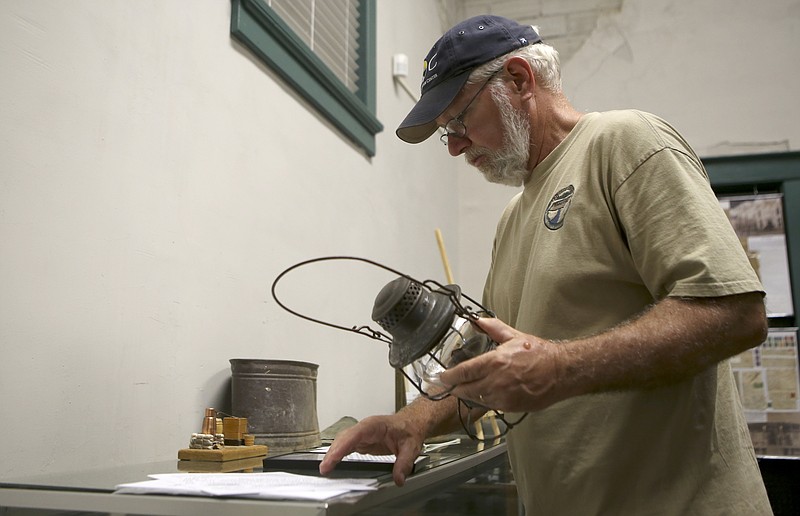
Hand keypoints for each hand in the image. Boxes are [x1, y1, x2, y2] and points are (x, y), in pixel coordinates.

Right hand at [319, 414, 424, 485]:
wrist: (410, 424)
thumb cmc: (408, 430)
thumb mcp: (411, 447)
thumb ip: (404, 463)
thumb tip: (398, 478)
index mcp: (375, 425)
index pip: (354, 434)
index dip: (342, 446)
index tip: (333, 457)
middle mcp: (365, 428)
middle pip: (344, 438)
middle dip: (333, 452)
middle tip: (325, 468)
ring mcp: (361, 434)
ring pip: (342, 441)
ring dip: (333, 454)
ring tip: (325, 468)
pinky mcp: (361, 440)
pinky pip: (346, 446)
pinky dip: (338, 454)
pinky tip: (333, 462)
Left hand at [438, 317, 565, 411]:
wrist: (561, 372)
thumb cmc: (539, 353)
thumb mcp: (515, 337)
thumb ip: (493, 328)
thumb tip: (478, 321)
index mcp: (495, 362)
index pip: (463, 372)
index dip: (449, 376)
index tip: (441, 377)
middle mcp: (496, 382)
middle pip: (466, 390)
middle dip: (455, 388)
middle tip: (449, 385)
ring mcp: (503, 397)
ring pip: (477, 399)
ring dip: (469, 395)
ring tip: (466, 388)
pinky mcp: (511, 407)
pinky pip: (491, 406)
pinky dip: (484, 400)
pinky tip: (485, 393)